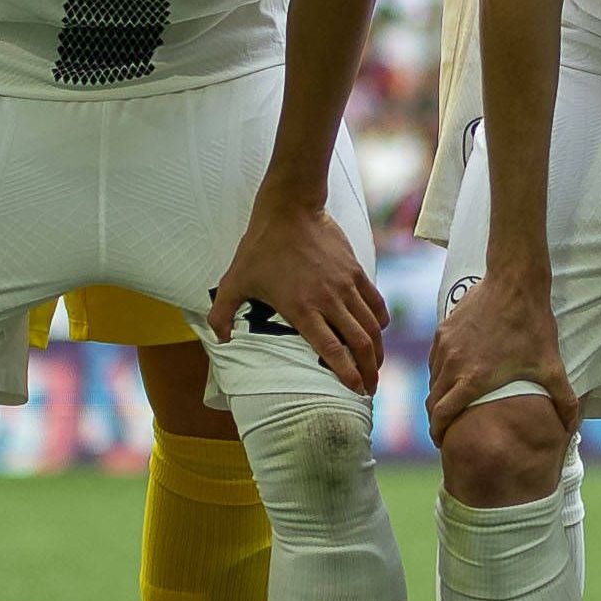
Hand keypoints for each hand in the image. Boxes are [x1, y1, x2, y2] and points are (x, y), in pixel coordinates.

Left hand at [210, 200, 389, 391]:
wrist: (290, 210)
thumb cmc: (259, 247)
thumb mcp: (232, 281)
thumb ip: (221, 314)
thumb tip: (220, 340)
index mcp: (301, 308)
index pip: (331, 349)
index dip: (345, 372)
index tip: (354, 390)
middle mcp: (328, 300)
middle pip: (359, 342)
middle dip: (369, 370)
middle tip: (371, 388)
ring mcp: (345, 285)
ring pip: (371, 325)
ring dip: (377, 350)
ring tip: (376, 366)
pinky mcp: (356, 271)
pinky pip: (375, 302)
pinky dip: (380, 320)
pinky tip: (378, 331)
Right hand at [427, 265, 578, 437]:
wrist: (514, 281)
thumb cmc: (532, 325)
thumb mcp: (551, 365)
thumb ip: (563, 399)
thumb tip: (572, 427)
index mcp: (472, 379)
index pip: (441, 415)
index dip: (438, 432)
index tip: (444, 442)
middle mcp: (452, 364)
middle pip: (432, 401)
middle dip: (436, 418)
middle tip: (448, 428)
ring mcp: (444, 346)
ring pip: (432, 380)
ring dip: (438, 395)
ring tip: (452, 404)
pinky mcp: (442, 330)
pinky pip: (434, 360)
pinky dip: (439, 373)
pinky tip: (454, 375)